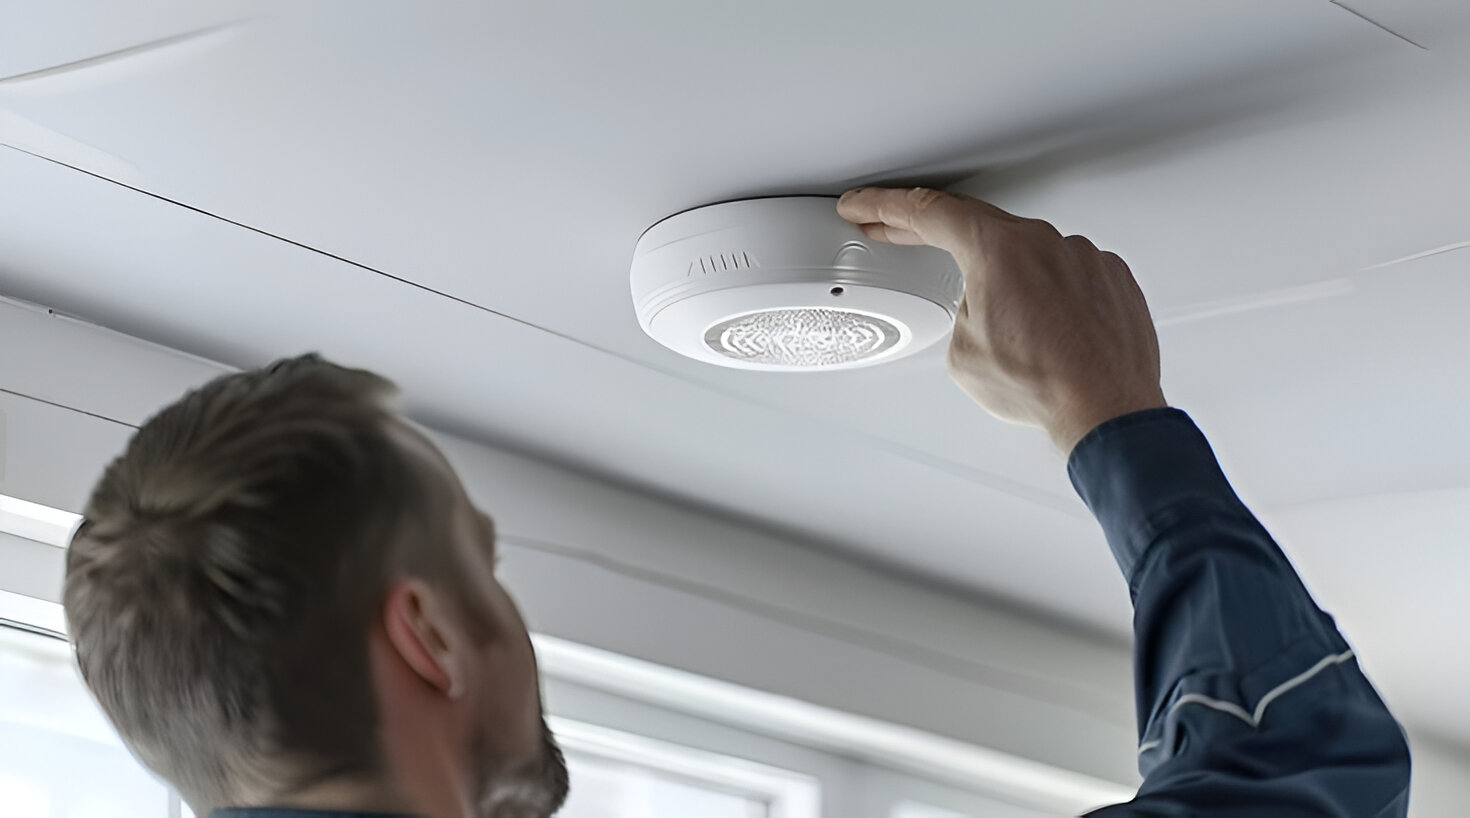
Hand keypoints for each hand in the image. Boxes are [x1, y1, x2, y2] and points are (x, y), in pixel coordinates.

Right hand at [837, 187, 1166, 453]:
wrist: (1108, 410)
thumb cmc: (1045, 385)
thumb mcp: (964, 352)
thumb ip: (961, 310)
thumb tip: (976, 308)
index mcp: (998, 249)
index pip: (928, 212)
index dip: (885, 206)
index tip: (864, 206)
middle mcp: (1044, 242)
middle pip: (976, 223)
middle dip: (930, 230)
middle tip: (897, 233)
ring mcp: (1083, 257)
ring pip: (1026, 252)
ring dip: (1004, 277)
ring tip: (1002, 325)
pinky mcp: (1111, 278)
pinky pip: (1065, 272)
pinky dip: (1047, 292)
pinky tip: (1042, 325)